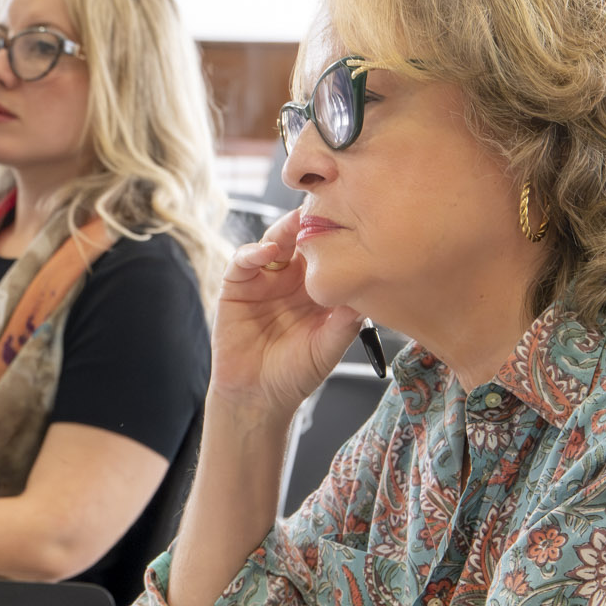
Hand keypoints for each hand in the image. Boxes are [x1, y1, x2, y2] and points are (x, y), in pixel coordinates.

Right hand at [211, 209, 366, 420]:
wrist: (258, 397)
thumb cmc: (296, 374)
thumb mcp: (330, 345)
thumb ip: (347, 319)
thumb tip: (369, 288)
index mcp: (317, 288)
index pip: (328, 251)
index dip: (338, 234)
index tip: (353, 219)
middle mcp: (290, 279)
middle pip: (301, 239)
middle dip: (312, 222)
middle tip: (324, 208)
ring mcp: (263, 280)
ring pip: (273, 241)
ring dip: (284, 230)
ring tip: (297, 226)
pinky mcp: (236, 288)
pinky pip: (243, 262)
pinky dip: (253, 252)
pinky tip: (267, 251)